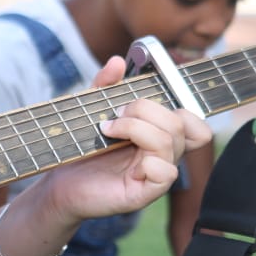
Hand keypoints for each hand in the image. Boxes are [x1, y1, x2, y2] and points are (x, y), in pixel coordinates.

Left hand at [43, 57, 211, 221]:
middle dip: (143, 110)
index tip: (139, 102)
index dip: (180, 107)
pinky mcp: (143, 194)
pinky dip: (148, 162)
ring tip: (107, 130)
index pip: (194, 123)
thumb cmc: (82, 149)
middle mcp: (163, 156)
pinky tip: (122, 160)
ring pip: (169, 143)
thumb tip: (118, 61)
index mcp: (159, 137)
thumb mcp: (92, 109)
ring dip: (135, 128)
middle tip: (114, 115)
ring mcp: (155, 176)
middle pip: (178, 124)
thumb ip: (105, 85)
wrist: (61, 181)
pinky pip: (165, 174)